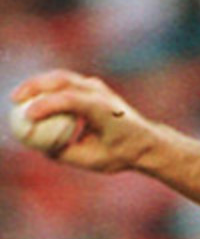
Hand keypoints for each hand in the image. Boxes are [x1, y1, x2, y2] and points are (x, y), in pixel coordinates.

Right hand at [10, 69, 157, 173]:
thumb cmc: (120, 154)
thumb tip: (41, 148)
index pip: (70, 101)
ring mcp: (97, 87)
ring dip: (38, 83)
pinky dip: (47, 87)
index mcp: (104, 110)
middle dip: (35, 87)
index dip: (46, 106)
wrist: (145, 142)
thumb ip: (66, 154)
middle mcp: (101, 93)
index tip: (28, 116)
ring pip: (62, 77)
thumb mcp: (93, 160)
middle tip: (15, 100)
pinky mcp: (92, 87)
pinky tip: (33, 98)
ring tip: (19, 97)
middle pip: (62, 80)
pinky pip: (65, 82)